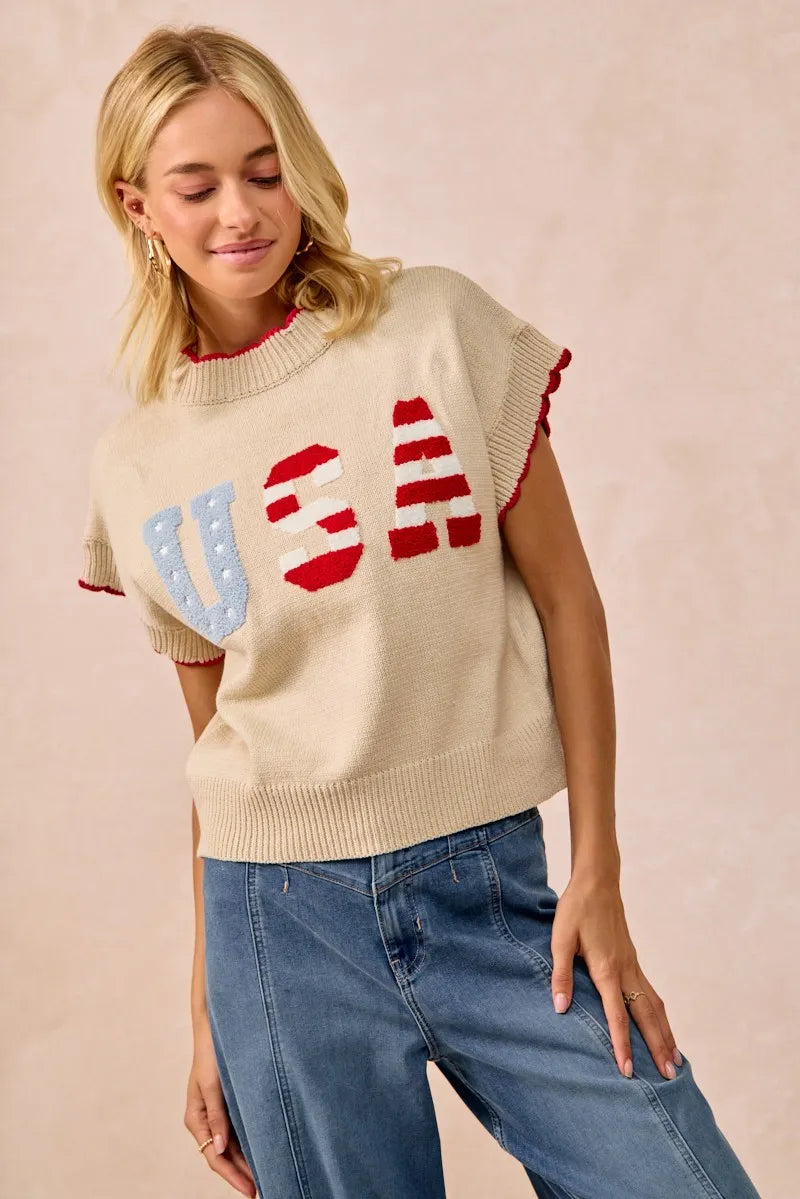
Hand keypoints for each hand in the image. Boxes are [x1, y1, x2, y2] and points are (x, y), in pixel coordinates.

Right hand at [186, 1018, 256, 1196]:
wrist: (219, 1025)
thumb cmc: (212, 1052)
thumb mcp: (212, 1084)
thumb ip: (217, 1116)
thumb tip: (221, 1149)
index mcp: (196, 1119)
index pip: (215, 1156)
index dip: (233, 1176)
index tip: (251, 1190)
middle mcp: (208, 1120)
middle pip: (226, 1155)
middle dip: (243, 1174)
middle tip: (266, 1190)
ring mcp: (220, 1113)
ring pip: (235, 1145)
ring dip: (249, 1161)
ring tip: (270, 1177)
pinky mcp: (232, 1103)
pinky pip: (242, 1130)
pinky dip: (253, 1142)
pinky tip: (267, 1150)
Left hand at [549, 872, 682, 1080]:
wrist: (597, 882)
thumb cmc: (576, 910)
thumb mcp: (560, 939)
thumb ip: (561, 974)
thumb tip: (560, 1009)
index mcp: (606, 969)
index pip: (617, 1016)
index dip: (622, 1045)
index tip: (627, 1072)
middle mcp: (625, 971)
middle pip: (646, 1016)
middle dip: (658, 1048)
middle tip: (669, 1078)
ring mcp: (633, 965)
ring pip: (655, 1006)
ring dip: (666, 1034)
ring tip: (675, 1061)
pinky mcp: (633, 960)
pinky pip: (652, 993)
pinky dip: (661, 1014)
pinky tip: (662, 1025)